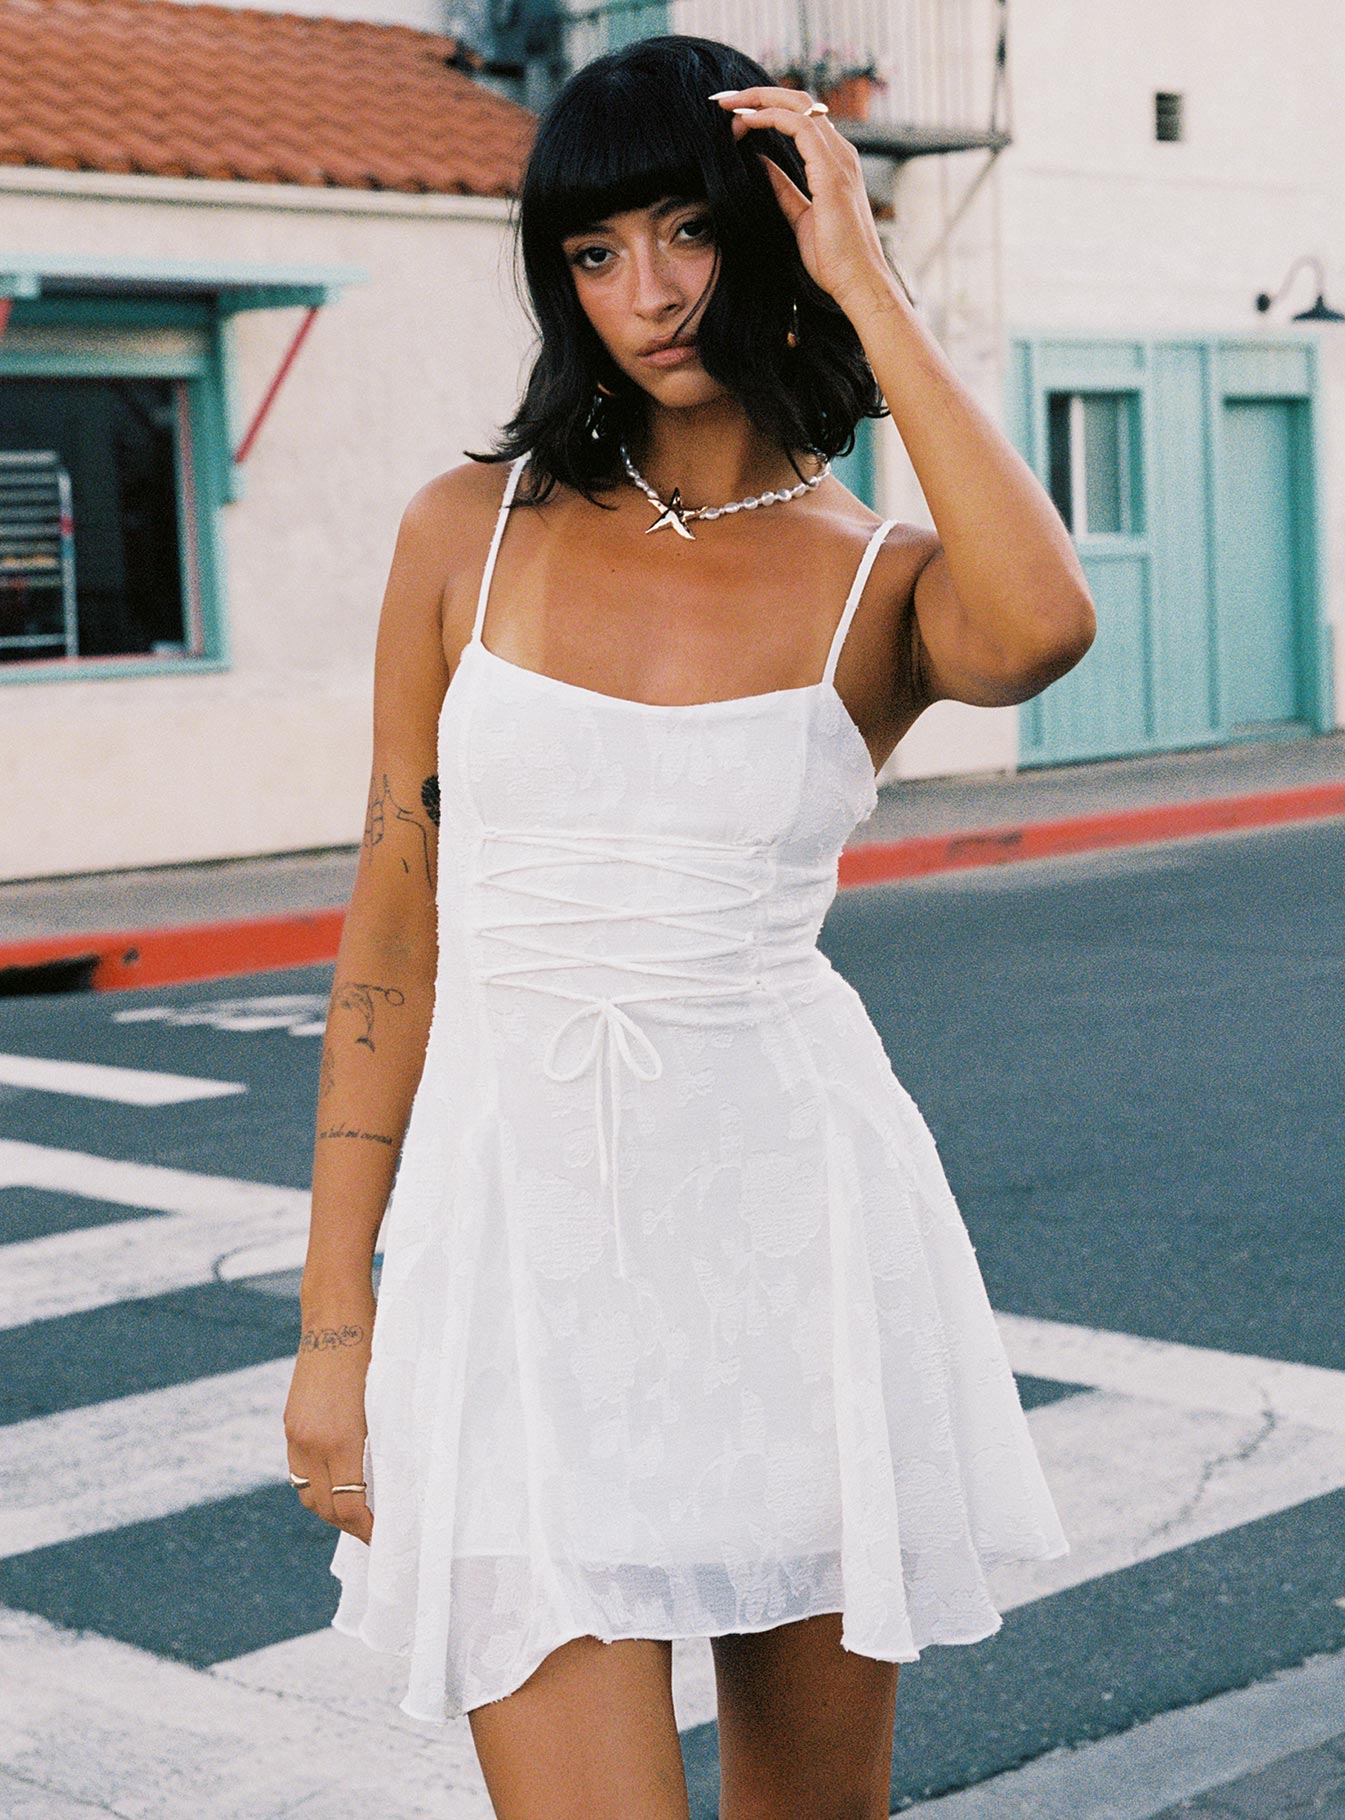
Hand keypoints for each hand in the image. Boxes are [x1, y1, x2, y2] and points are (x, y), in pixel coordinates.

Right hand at [283, 1315, 373, 1542]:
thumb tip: (391, 1483)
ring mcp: (296, 1434)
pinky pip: (298, 1470)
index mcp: (342, 1441)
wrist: (337, 1318)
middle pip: (324, 1508)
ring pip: (306, 1492)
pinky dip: (315, 1484)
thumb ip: (384, 1446)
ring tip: (354, 1510)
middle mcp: (312, 1443)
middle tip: (372, 1530)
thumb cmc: (376, 1355)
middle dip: (347, 1524)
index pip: (350, 1506)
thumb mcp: (387, 1404)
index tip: (384, 1538)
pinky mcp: (290, 1424)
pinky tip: (336, 1481)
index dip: (367, 1529)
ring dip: (328, 1507)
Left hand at [713, 86, 896, 313]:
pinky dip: (769, 117)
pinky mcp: (831, 169)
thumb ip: (783, 188)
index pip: (800, 119)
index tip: (734, 117)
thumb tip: (761, 163)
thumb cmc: (834, 258)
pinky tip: (746, 122)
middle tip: (724, 101)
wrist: (857, 282)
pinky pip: (798, 125)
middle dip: (758, 96)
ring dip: (759, 101)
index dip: (766, 111)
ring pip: (798, 105)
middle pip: (798, 103)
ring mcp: (839, 158)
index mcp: (834, 163)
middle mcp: (840, 153)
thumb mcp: (799, 217)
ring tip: (729, 107)